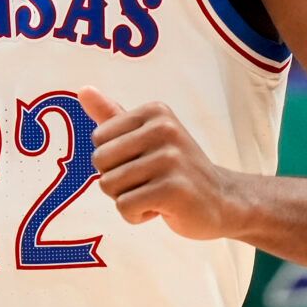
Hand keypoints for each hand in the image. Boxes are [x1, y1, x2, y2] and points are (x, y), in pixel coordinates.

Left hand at [80, 88, 245, 239]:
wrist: (224, 201)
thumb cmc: (176, 169)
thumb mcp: (146, 136)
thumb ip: (113, 115)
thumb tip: (82, 90)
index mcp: (155, 111)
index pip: (99, 138)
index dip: (113, 159)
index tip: (143, 162)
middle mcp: (164, 129)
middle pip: (100, 161)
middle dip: (116, 180)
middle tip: (148, 182)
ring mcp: (170, 159)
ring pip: (109, 186)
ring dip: (127, 199)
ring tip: (156, 194)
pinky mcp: (173, 190)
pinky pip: (125, 207)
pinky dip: (136, 216)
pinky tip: (161, 209)